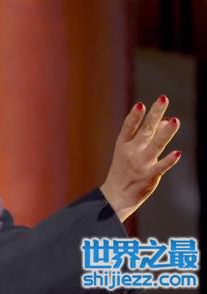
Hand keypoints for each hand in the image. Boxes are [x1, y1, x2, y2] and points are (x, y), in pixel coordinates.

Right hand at [100, 95, 180, 222]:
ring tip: (175, 121)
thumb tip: (167, 120)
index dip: (135, 116)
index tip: (141, 105)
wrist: (117, 195)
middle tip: (163, 99)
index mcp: (124, 144)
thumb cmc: (125, 170)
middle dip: (155, 114)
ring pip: (156, 145)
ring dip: (166, 133)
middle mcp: (132, 151)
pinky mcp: (150, 176)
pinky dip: (169, 160)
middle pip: (146, 129)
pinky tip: (177, 153)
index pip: (129, 126)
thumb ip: (147, 136)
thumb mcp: (130, 151)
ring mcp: (141, 163)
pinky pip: (161, 166)